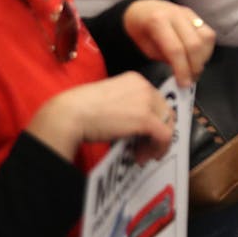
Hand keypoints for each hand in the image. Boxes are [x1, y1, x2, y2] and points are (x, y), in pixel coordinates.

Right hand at [27, 72, 173, 163]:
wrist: (69, 114)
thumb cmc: (80, 108)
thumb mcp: (109, 99)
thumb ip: (126, 105)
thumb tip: (136, 124)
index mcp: (135, 79)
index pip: (156, 101)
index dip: (153, 120)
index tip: (143, 135)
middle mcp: (144, 86)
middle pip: (165, 112)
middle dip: (157, 133)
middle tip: (144, 149)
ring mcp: (146, 102)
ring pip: (167, 125)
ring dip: (156, 144)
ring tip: (142, 155)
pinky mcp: (145, 119)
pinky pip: (164, 135)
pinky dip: (158, 148)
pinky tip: (142, 156)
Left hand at [123, 0, 215, 87]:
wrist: (141, 9)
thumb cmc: (139, 29)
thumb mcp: (144, 47)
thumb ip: (163, 57)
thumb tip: (180, 72)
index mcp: (158, 21)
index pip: (176, 49)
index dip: (182, 69)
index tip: (183, 83)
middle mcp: (176, 14)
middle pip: (195, 43)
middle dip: (195, 66)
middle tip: (191, 79)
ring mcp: (188, 13)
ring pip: (207, 37)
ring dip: (204, 57)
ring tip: (195, 68)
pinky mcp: (196, 15)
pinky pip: (208, 33)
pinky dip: (207, 49)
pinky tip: (199, 57)